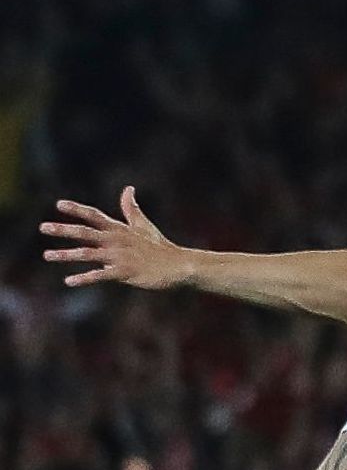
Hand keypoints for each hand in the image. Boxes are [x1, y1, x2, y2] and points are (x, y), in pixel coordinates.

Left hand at [41, 187, 198, 290]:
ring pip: (87, 254)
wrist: (179, 265)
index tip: (59, 204)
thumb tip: (128, 188)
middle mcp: (116, 240)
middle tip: (43, 227)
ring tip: (47, 255)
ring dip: (65, 255)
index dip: (77, 209)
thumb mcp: (143, 225)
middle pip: (85, 232)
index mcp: (119, 229)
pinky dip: (84, 278)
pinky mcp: (125, 272)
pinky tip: (69, 281)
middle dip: (63, 229)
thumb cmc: (160, 246)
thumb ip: (131, 208)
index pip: (94, 215)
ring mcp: (119, 256)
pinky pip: (100, 275)